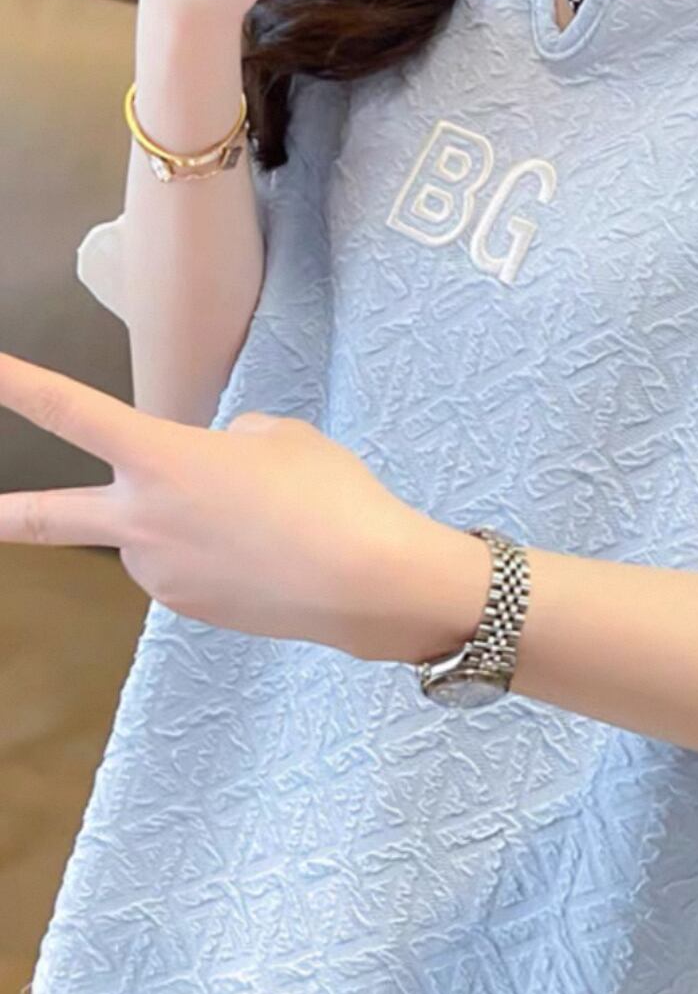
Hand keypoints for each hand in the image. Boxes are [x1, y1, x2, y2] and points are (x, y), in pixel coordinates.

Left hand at [0, 350, 455, 661]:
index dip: (17, 386)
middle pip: (48, 519)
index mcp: (160, 458)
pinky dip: (211, 554)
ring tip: (259, 522)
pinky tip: (264, 553)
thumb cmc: (328, 494)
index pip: (70, 411)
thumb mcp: (282, 435)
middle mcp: (142, 519)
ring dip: (180, 523)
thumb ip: (228, 439)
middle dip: (2, 517)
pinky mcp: (186, 607)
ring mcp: (159, 571)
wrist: (365, 580)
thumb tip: (211, 461)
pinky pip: (183, 566)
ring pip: (149, 535)